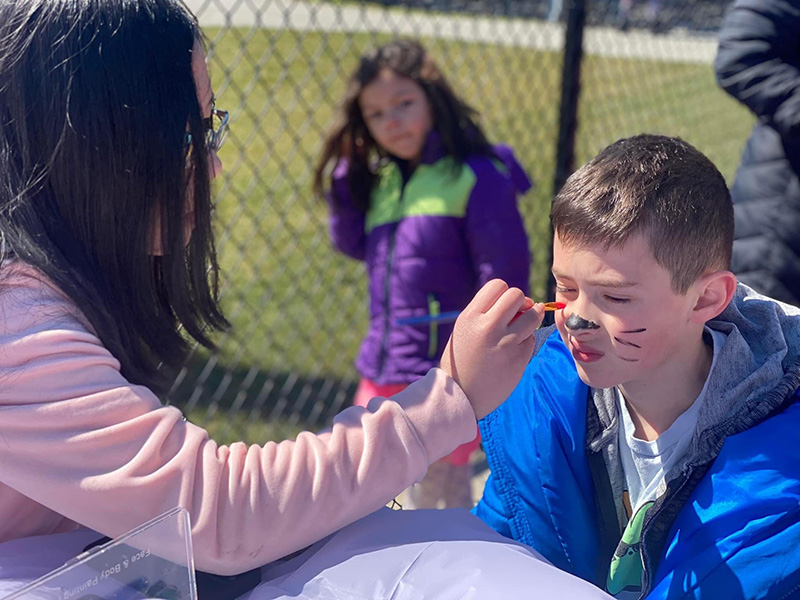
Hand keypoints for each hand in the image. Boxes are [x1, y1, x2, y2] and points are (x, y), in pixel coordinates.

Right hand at [440, 279, 543, 419]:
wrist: (462, 396)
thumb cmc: (463, 360)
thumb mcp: (464, 329)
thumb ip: (486, 313)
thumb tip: (520, 301)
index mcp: (470, 317)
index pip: (498, 285)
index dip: (504, 293)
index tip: (503, 305)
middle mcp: (488, 327)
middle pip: (517, 295)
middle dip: (521, 302)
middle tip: (516, 314)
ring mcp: (506, 343)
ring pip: (533, 314)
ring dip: (531, 317)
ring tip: (522, 327)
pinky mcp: (519, 358)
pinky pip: (531, 338)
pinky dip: (526, 341)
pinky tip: (513, 351)